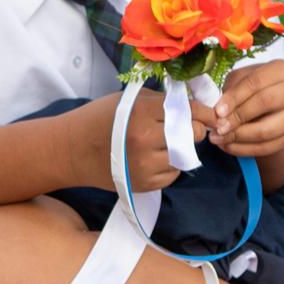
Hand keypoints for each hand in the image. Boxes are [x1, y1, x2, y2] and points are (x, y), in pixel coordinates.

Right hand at [73, 91, 204, 193]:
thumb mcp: (129, 100)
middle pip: (193, 134)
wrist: (70, 150)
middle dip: (193, 130)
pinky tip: (152, 158)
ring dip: (182, 149)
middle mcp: (145, 139)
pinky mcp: (145, 184)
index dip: (205, 113)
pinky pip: (173, 173)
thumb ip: (161, 102)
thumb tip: (196, 106)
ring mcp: (145, 164)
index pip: (189, 112)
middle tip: (183, 128)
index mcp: (142, 113)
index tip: (214, 114)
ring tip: (163, 143)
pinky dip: (170, 165)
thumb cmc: (99, 119)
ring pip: (186, 155)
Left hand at [210, 61, 283, 157]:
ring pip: (267, 131)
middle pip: (265, 103)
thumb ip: (231, 90)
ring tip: (217, 138)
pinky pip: (267, 147)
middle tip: (217, 127)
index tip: (217, 111)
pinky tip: (227, 146)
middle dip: (238, 117)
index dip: (235, 97)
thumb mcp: (242, 78)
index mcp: (282, 70)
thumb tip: (218, 113)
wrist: (275, 101)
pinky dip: (244, 149)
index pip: (256, 82)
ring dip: (238, 137)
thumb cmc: (253, 85)